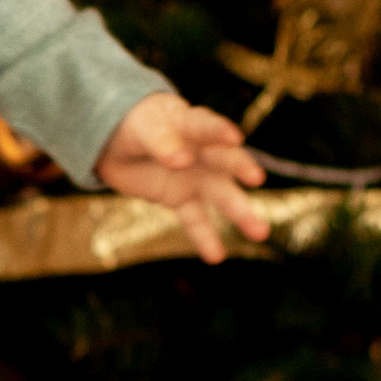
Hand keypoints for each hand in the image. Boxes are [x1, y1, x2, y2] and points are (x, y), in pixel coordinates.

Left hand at [96, 92, 269, 264]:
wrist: (119, 144)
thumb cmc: (136, 126)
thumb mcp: (141, 129)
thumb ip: (160, 142)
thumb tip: (182, 161)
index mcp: (191, 124)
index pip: (206, 126)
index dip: (219, 131)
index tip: (233, 138)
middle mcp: (203, 152)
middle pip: (224, 161)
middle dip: (240, 168)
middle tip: (256, 178)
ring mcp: (196, 177)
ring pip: (222, 195)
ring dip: (241, 213)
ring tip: (261, 233)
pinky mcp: (182, 199)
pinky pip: (196, 220)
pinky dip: (205, 238)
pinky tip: (216, 257)